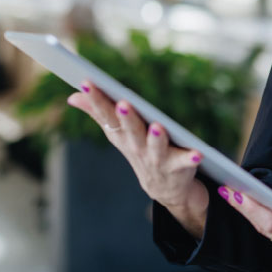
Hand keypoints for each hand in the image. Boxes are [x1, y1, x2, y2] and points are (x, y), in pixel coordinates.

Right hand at [66, 91, 211, 232]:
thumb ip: (98, 113)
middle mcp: (137, 148)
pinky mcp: (179, 167)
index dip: (95, 100)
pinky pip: (185, 162)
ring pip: (156, 147)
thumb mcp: (118, 134)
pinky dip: (191, 159)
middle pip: (131, 130)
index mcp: (122, 136)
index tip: (86, 81)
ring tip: (156, 126)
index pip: (106, 116)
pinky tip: (197, 153)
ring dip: (156, 138)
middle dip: (126, 118)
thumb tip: (73, 95)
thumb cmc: (140, 152)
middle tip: (122, 103)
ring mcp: (157, 159)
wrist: (165, 189)